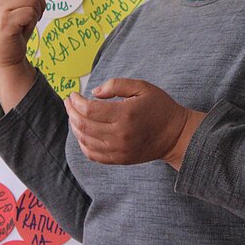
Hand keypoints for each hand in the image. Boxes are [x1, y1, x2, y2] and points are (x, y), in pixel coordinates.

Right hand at [0, 0, 44, 109]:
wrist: (6, 56)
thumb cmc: (16, 31)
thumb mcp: (20, 7)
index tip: (36, 3)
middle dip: (40, 1)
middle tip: (35, 15)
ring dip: (37, 12)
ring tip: (28, 22)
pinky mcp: (5, 21)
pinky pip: (30, 12)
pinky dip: (32, 22)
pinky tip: (23, 29)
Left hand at [64, 78, 205, 169]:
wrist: (176, 135)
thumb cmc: (160, 107)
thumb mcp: (142, 87)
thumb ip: (116, 85)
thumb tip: (94, 93)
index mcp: (125, 114)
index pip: (89, 110)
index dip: (76, 102)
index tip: (73, 95)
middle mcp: (120, 135)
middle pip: (84, 126)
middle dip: (71, 113)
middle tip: (69, 103)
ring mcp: (119, 150)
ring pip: (86, 141)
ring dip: (75, 127)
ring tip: (74, 116)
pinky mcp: (119, 159)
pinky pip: (93, 155)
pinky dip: (83, 144)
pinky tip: (82, 133)